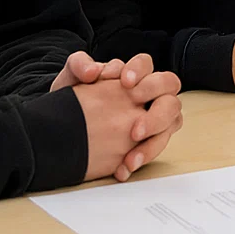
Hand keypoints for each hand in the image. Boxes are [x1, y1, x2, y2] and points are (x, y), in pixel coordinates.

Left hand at [57, 52, 183, 180]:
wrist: (63, 127)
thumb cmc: (73, 98)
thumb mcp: (70, 79)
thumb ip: (78, 65)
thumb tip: (92, 72)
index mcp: (131, 75)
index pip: (146, 64)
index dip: (140, 71)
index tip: (126, 83)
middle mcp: (147, 94)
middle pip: (170, 92)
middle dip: (157, 111)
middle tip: (135, 130)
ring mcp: (151, 116)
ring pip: (171, 121)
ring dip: (154, 141)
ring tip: (131, 159)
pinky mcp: (147, 138)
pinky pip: (157, 146)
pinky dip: (142, 158)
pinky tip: (122, 169)